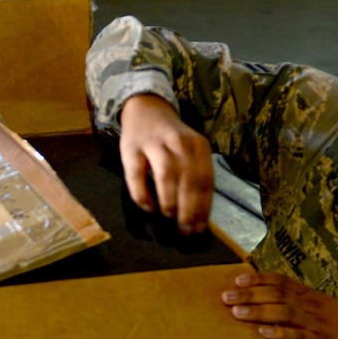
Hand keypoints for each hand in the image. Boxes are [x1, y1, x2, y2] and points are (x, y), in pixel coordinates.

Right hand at [118, 94, 214, 233]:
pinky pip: (136, 174)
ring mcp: (154, 143)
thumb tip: (199, 216)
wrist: (145, 108)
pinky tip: (148, 207)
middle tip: (185, 230)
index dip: (204, 207)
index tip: (200, 228)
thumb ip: (195, 176)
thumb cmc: (169, 139)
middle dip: (189, 208)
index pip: (205, 180)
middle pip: (189, 179)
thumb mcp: (189, 151)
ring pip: (167, 174)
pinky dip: (142, 193)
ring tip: (169, 217)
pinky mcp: (132, 148)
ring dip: (169, 200)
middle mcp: (179, 142)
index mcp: (198, 145)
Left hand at [221, 270, 337, 338]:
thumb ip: (295, 301)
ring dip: (258, 312)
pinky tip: (263, 333)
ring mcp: (314, 323)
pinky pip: (297, 336)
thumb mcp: (318, 305)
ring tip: (237, 313)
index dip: (258, 278)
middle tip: (226, 297)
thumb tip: (264, 298)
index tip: (237, 278)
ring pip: (283, 313)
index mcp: (308, 295)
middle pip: (276, 294)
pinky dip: (279, 333)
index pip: (281, 280)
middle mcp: (309, 305)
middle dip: (249, 295)